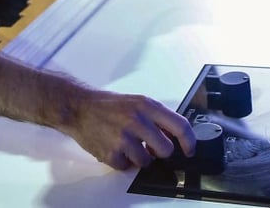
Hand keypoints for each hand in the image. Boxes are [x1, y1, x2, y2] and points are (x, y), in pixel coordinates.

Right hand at [65, 88, 194, 170]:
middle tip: (150, 147)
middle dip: (160, 152)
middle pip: (166, 150)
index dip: (189, 141)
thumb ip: (156, 117)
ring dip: (140, 158)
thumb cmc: (109, 105)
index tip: (190, 150)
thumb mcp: (137, 102)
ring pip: (146, 162)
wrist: (80, 107)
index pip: (179, 125)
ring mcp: (124, 138)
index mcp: (147, 106)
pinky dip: (122, 161)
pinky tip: (115, 148)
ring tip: (128, 145)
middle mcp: (137, 121)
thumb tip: (174, 135)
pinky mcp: (111, 153)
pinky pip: (127, 167)